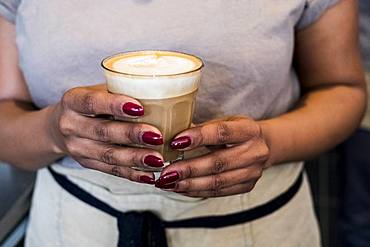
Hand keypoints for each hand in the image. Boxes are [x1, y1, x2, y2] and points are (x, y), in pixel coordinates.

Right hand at [49, 84, 164, 183]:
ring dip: (135, 158)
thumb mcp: (98, 90)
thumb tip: (159, 87)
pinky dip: (132, 174)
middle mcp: (70, 125)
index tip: (140, 107)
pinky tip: (150, 175)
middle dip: (132, 135)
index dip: (115, 105)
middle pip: (103, 132)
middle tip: (157, 136)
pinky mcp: (87, 164)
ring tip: (158, 159)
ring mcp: (77, 148)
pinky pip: (111, 171)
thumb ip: (120, 89)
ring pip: (109, 155)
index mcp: (72, 101)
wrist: (60, 126)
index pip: (93, 103)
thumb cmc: (91, 103)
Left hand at [155, 116, 269, 196]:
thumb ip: (201, 128)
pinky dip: (195, 191)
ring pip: (217, 182)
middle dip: (188, 169)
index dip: (198, 137)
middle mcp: (255, 152)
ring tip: (167, 183)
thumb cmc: (236, 131)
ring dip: (189, 184)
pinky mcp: (246, 186)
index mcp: (249, 130)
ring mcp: (253, 172)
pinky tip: (179, 188)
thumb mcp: (224, 121)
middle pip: (218, 162)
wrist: (263, 146)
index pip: (222, 133)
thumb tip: (169, 135)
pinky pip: (217, 192)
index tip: (175, 141)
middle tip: (165, 172)